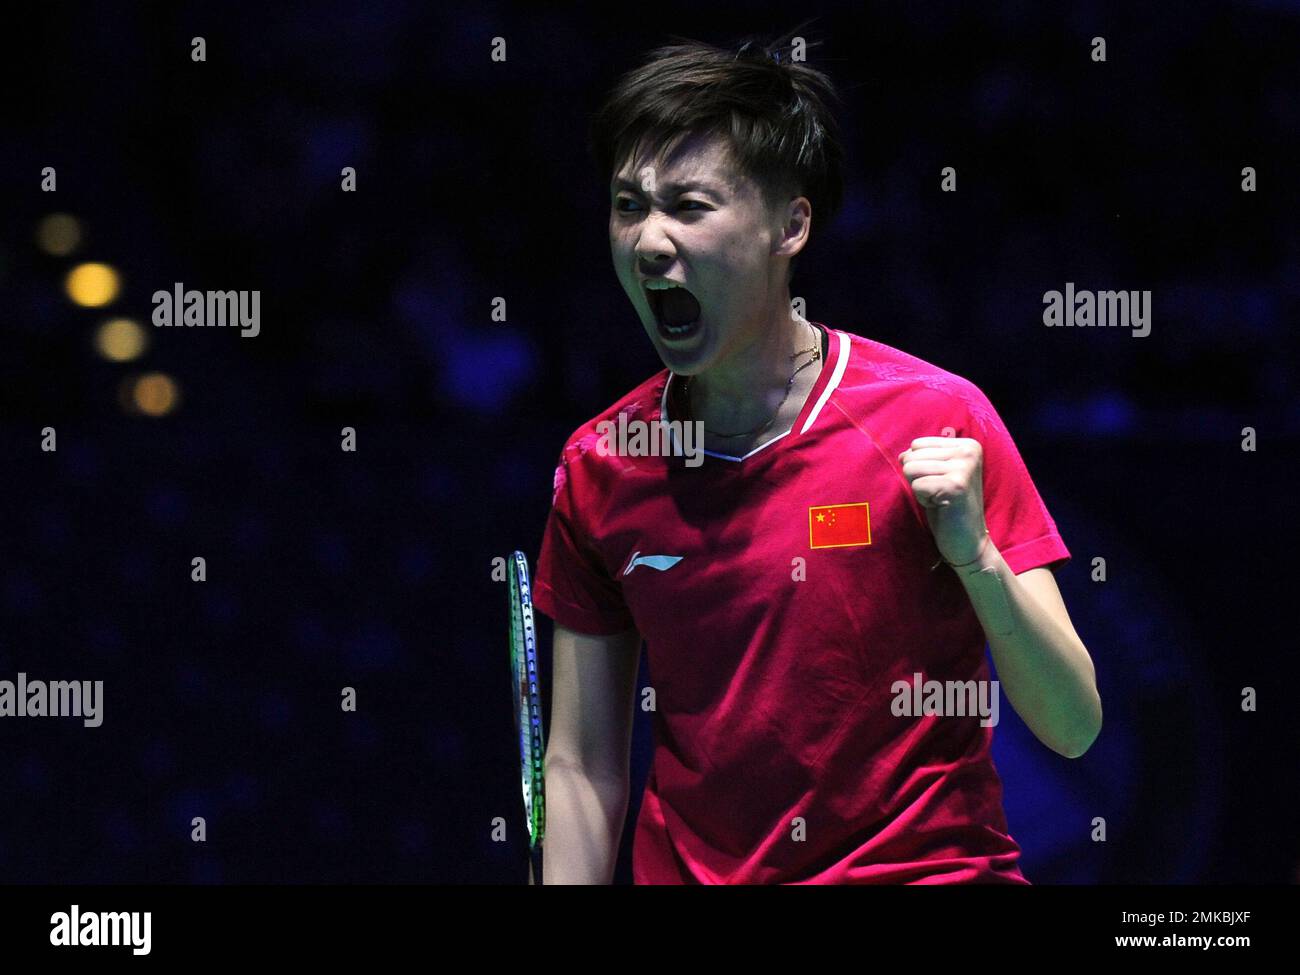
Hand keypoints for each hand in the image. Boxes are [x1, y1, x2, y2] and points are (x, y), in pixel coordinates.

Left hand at [897, 435, 987, 564]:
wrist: (968, 541)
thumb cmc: (948, 507)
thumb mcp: (936, 474)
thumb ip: (922, 458)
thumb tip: (902, 454)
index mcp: (967, 445)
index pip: (918, 444)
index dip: (920, 467)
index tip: (940, 482)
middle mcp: (969, 451)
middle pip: (912, 455)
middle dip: (918, 478)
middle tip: (939, 493)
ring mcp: (964, 467)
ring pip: (911, 468)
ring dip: (920, 488)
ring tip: (939, 498)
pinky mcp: (956, 486)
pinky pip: (916, 485)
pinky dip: (923, 499)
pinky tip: (940, 506)